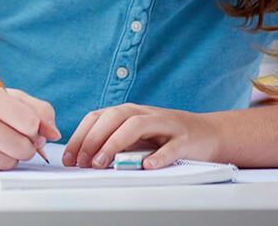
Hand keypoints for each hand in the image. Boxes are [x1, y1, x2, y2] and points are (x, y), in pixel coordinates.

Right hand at [0, 85, 58, 169]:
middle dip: (24, 146)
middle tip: (11, 136)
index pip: (30, 122)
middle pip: (23, 147)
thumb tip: (54, 133)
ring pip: (9, 163)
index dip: (34, 128)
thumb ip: (37, 109)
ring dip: (9, 157)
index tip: (25, 125)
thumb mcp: (6, 97)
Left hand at [62, 103, 220, 169]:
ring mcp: (164, 124)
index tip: (70, 157)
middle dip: (93, 139)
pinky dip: (158, 155)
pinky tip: (146, 165)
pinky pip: (170, 146)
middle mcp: (143, 113)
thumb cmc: (165, 135)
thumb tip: (85, 157)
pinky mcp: (184, 139)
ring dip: (115, 143)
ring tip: (103, 162)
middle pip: (112, 118)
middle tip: (83, 161)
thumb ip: (114, 141)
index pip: (97, 117)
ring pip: (136, 126)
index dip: (80, 136)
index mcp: (127, 112)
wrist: (208, 132)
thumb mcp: (136, 135)